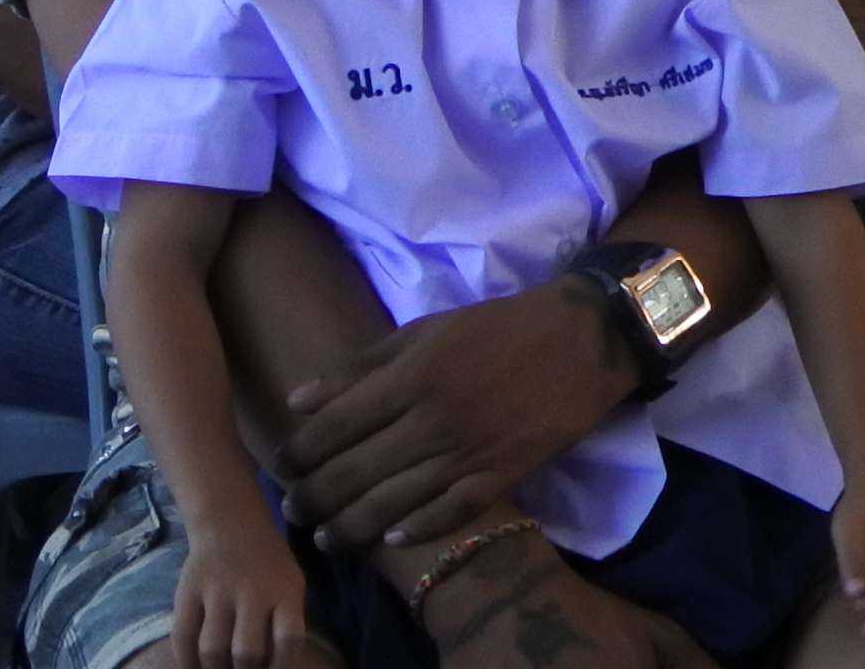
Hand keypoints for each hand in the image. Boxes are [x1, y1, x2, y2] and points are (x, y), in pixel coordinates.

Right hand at [169, 523, 317, 668]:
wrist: (230, 522)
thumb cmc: (267, 564)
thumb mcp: (290, 584)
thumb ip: (285, 622)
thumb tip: (272, 667)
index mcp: (287, 590)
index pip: (289, 640)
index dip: (281, 667)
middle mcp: (254, 590)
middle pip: (247, 651)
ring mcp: (219, 589)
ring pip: (213, 649)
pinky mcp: (188, 590)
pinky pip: (183, 636)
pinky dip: (186, 661)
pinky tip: (193, 667)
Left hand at [276, 280, 619, 552]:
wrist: (584, 337)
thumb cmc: (499, 327)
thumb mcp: (427, 330)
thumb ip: (362, 366)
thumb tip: (299, 400)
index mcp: (411, 377)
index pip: (333, 429)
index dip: (297, 455)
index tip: (279, 468)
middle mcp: (433, 420)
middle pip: (352, 475)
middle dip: (312, 500)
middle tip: (294, 512)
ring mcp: (469, 452)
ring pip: (392, 505)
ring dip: (350, 527)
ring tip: (328, 538)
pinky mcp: (502, 473)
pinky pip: (449, 513)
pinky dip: (415, 530)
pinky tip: (390, 538)